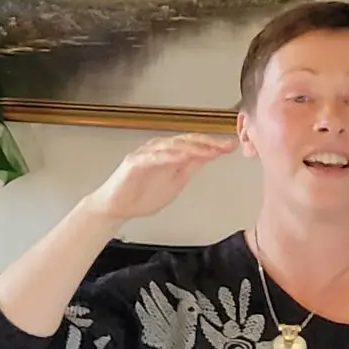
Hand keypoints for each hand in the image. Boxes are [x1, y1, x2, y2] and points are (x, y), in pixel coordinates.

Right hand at [89, 133, 235, 221]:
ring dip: (192, 147)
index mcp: (171, 154)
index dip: (213, 144)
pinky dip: (168, 156)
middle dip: (207, 142)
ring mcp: (146, 154)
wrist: (118, 207)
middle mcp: (159, 149)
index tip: (230, 146)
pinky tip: (181, 157)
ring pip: (172, 146)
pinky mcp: (134, 162)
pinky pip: (153, 157)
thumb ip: (191, 167)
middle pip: (186, 141)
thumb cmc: (142, 194)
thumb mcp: (176, 182)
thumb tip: (209, 156)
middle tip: (224, 145)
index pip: (195, 144)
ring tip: (209, 151)